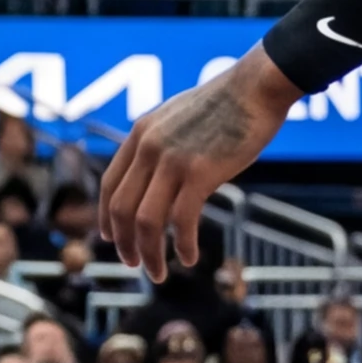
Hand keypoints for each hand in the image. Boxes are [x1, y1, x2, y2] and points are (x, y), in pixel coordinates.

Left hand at [100, 49, 294, 275]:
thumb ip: (162, 145)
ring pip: (145, 220)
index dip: (106, 216)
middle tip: (132, 264)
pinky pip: (181, 219)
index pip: (109, 184)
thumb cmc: (225, 104)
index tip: (111, 239)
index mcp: (139, 134)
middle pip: (120, 207)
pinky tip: (189, 259)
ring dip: (149, 253)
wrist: (255, 88)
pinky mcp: (200, 172)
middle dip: (123, 242)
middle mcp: (147, 147)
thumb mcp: (178, 119)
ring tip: (156, 274)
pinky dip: (182, 244)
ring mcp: (171, 160)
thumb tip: (159, 172)